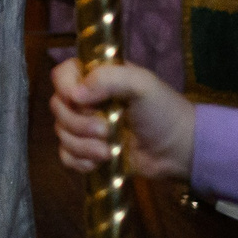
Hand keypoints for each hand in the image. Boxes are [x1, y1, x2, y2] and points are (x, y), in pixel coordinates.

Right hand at [50, 59, 195, 180]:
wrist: (179, 150)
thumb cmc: (163, 111)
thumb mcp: (142, 84)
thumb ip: (108, 79)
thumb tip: (74, 96)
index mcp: (95, 79)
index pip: (61, 75)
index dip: (64, 88)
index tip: (80, 101)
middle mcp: (86, 101)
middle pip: (57, 107)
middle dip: (79, 124)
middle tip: (106, 130)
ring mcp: (85, 128)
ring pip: (61, 133)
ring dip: (83, 145)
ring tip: (110, 151)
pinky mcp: (88, 152)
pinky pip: (66, 155)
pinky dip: (79, 161)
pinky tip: (98, 162)